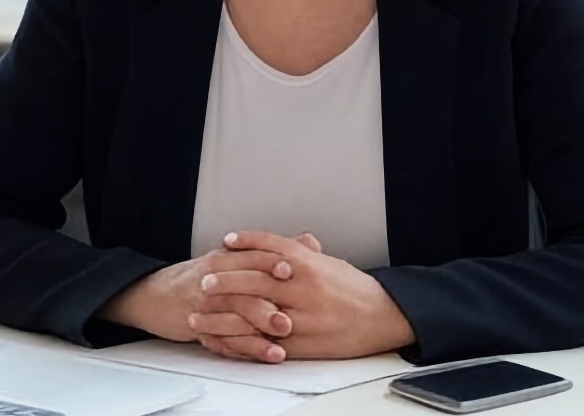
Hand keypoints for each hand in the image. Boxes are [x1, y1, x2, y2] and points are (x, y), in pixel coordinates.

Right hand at [99, 246, 297, 361]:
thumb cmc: (205, 275)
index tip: (292, 270)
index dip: (271, 262)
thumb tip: (310, 243)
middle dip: (267, 305)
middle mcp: (215, 281)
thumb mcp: (235, 256)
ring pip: (233, 319)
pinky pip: (224, 341)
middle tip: (291, 317)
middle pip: (242, 291)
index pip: (251, 257)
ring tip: (282, 341)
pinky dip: (247, 349)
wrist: (158, 294)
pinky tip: (266, 354)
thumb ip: (274, 251)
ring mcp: (206, 307)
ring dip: (259, 332)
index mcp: (226, 259)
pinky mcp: (201, 329)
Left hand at [203, 231, 416, 359]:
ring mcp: (301, 317)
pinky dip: (238, 339)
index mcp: (311, 265)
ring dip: (223, 312)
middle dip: (227, 278)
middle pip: (256, 279)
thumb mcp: (331, 263)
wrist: (381, 318)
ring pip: (253, 312)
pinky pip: (261, 341)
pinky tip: (222, 336)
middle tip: (205, 277)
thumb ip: (304, 254)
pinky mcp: (299, 343)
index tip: (227, 241)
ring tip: (202, 309)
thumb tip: (285, 243)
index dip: (247, 242)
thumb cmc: (356, 290)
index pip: (272, 248)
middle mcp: (304, 288)